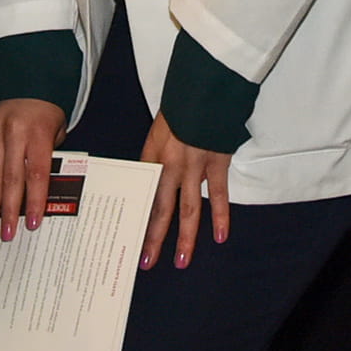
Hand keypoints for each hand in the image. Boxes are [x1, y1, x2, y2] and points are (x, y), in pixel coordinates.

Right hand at [0, 97, 68, 240]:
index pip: (37, 174)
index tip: (32, 223)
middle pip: (11, 178)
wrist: (28, 80)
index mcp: (38, 133)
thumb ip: (49, 158)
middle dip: (9, 210)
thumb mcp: (58, 131)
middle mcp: (14, 134)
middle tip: (7, 234)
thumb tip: (41, 192)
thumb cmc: (47, 110)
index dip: (34, 200)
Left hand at [137, 115, 231, 270]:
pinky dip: (221, 217)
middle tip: (147, 262)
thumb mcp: (158, 132)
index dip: (137, 217)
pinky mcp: (216, 163)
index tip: (129, 238)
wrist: (204, 87)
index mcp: (152, 156)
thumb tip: (152, 179)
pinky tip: (220, 237)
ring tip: (181, 261)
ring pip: (187, 209)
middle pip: (159, 208)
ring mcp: (194, 167)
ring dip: (184, 238)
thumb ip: (156, 157)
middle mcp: (169, 166)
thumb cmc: (180, 107)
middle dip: (152, 238)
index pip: (142, 194)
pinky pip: (219, 195)